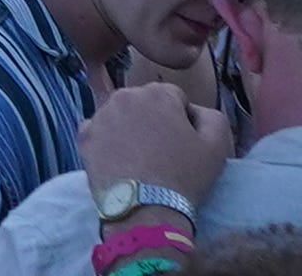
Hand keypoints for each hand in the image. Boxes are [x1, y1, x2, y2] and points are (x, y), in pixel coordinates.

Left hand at [76, 82, 230, 210]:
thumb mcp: (217, 146)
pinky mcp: (84, 136)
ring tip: (139, 159)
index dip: (181, 120)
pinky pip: (98, 132)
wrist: (146, 208)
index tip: (183, 143)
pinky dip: (107, 142)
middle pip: (144, 104)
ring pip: (119, 116)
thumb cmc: (184, 175)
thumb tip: (195, 110)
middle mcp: (125, 95)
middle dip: (153, 120)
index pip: (174, 98)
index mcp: (158, 93)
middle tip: (161, 152)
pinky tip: (119, 162)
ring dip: (129, 129)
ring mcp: (100, 115)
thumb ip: (212, 117)